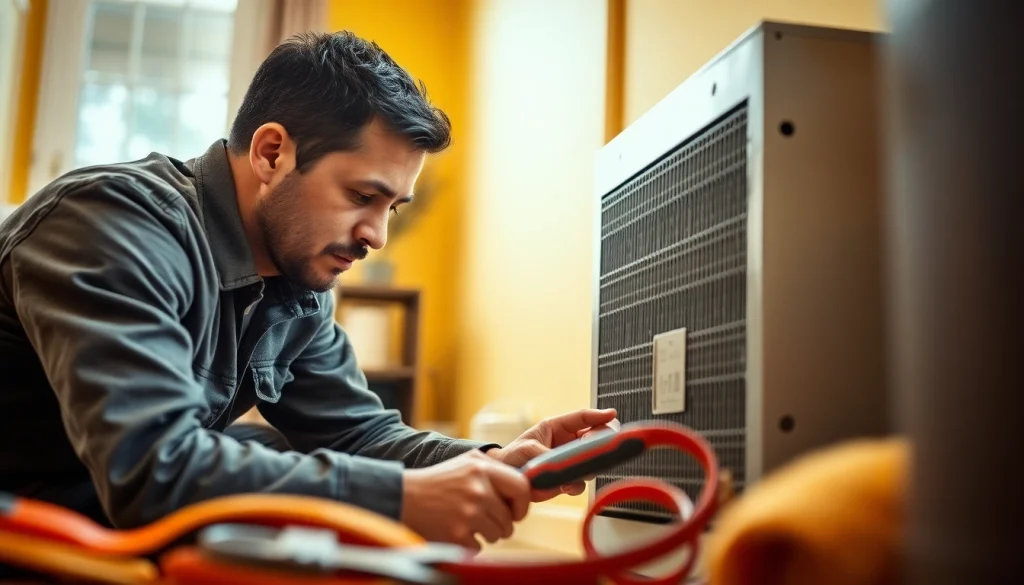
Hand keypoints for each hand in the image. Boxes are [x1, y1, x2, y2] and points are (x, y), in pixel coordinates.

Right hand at [400, 448, 530, 550]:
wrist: (404, 497)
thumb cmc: (439, 480)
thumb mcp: (467, 461)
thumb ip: (495, 469)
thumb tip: (525, 486)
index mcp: (482, 468)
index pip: (522, 487)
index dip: (522, 504)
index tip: (515, 511)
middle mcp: (478, 490)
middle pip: (510, 519)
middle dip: (502, 523)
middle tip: (485, 519)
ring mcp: (468, 513)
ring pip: (498, 535)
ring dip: (486, 534)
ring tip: (467, 522)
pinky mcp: (457, 534)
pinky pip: (480, 547)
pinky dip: (470, 543)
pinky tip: (456, 530)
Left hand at [486, 408, 619, 501]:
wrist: (505, 479)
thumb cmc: (513, 456)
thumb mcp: (526, 449)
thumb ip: (545, 454)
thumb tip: (563, 464)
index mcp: (558, 427)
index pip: (583, 417)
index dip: (599, 415)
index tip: (612, 415)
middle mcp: (568, 443)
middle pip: (597, 437)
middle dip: (600, 440)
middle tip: (594, 447)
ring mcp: (570, 461)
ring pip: (593, 461)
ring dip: (589, 464)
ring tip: (578, 469)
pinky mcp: (567, 479)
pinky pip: (581, 482)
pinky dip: (577, 484)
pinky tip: (565, 486)